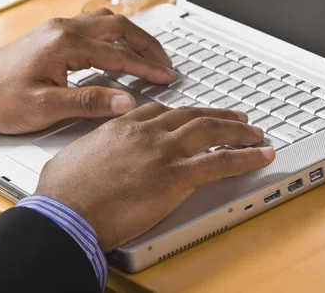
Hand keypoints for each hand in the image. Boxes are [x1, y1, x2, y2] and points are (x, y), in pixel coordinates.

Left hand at [0, 9, 175, 133]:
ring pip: (106, 21)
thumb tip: (127, 102)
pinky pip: (92, 26)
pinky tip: (118, 47)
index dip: (146, 68)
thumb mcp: (47, 107)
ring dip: (131, 35)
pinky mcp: (52, 34)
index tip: (166, 77)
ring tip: (149, 53)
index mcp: (64, 43)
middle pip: (118, 26)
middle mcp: (63, 29)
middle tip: (165, 62)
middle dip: (146, 44)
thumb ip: (90, 102)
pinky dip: (114, 35)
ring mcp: (57, 28)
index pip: (118, 54)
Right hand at [35, 104, 275, 251]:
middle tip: (236, 118)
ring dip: (238, 131)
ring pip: (212, 132)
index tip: (194, 114)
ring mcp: (164, 152)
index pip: (161, 112)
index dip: (184, 113)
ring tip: (255, 132)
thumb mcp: (73, 159)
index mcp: (122, 127)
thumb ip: (91, 152)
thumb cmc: (63, 193)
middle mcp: (147, 132)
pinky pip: (221, 163)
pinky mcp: (176, 177)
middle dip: (218, 116)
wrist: (66, 212)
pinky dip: (246, 158)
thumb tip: (89, 158)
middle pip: (192, 116)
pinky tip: (262, 156)